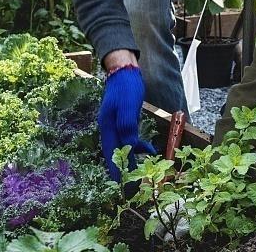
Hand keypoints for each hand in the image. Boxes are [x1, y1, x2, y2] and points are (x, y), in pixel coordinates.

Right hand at [98, 65, 155, 179]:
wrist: (125, 71)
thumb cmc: (126, 87)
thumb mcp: (127, 106)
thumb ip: (127, 125)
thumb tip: (130, 146)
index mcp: (108, 126)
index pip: (112, 153)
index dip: (116, 169)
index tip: (121, 184)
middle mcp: (110, 128)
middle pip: (116, 153)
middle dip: (123, 168)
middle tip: (131, 184)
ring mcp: (117, 124)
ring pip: (124, 146)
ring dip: (132, 158)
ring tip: (141, 171)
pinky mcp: (125, 120)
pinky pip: (130, 138)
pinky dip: (138, 145)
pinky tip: (148, 148)